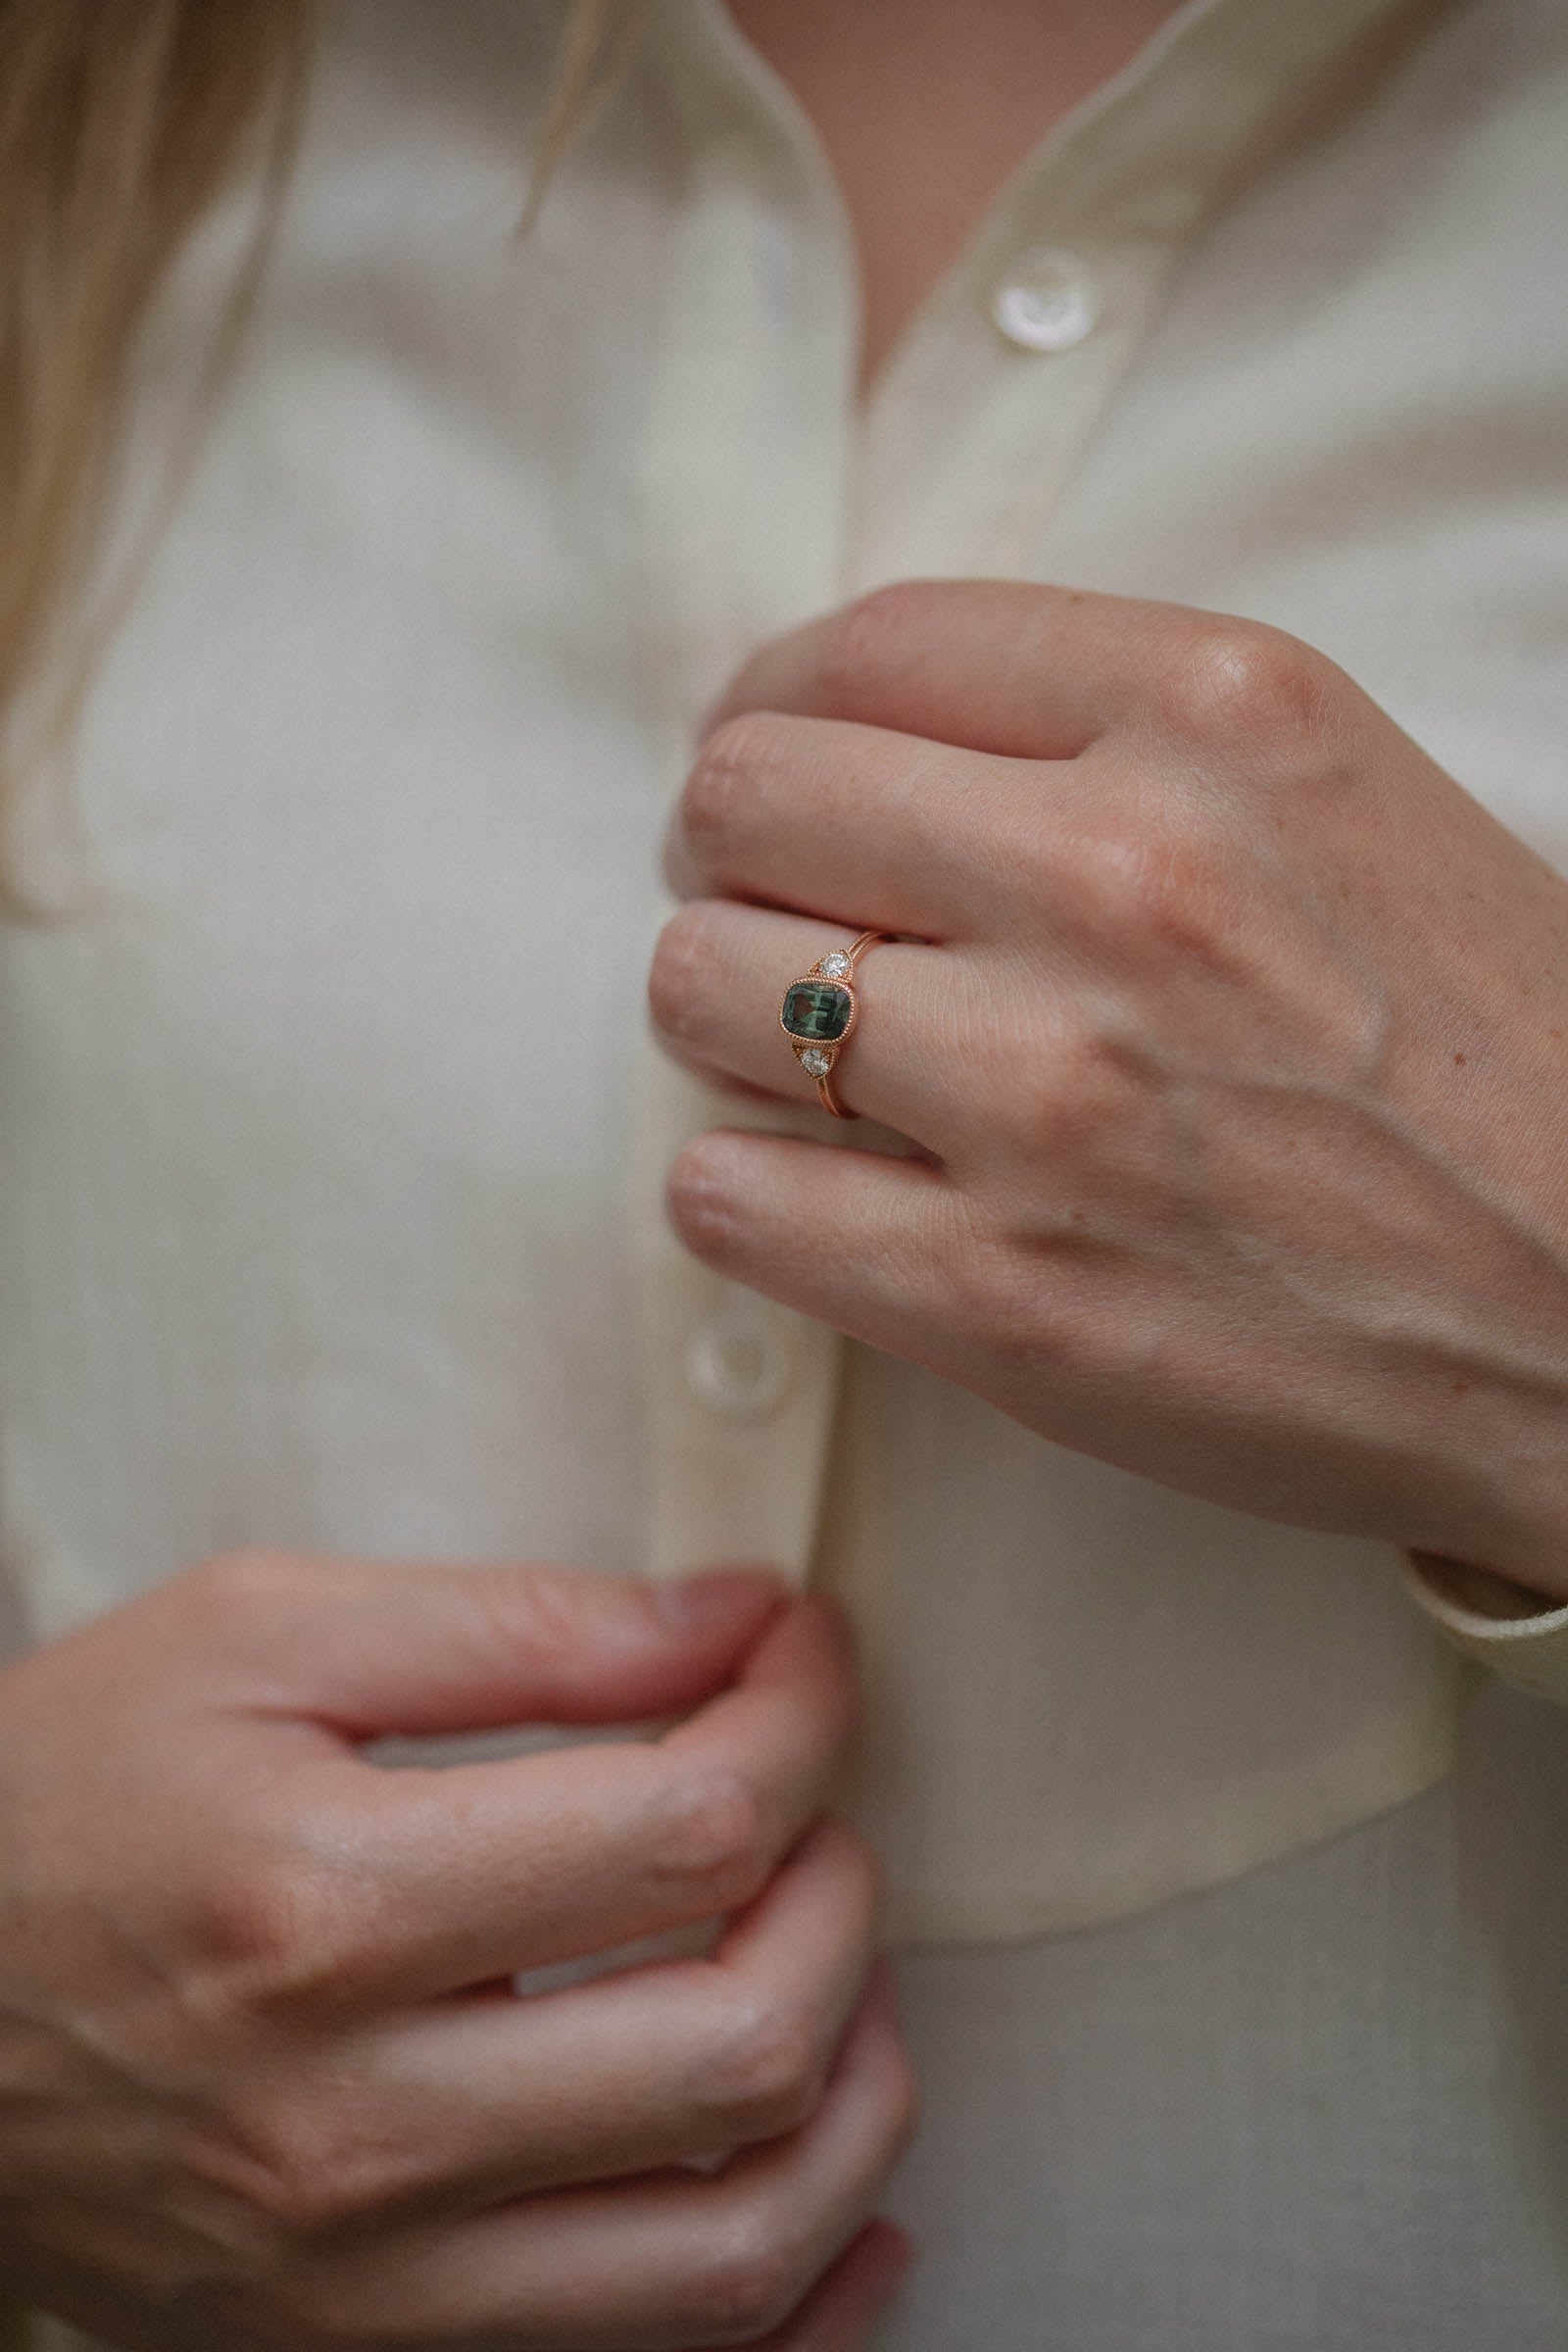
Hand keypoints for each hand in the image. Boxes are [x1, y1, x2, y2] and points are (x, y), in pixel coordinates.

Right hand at [0, 1552, 914, 2348]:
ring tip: (836, 1977)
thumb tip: (734, 1624)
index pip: (687, 1834)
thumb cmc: (62, 1795)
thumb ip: (519, 1627)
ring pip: (734, 2256)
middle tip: (815, 1812)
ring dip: (853, 2102)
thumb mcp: (261, 1637)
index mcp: (329, 1914)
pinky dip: (796, 2307)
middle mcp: (356, 2131)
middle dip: (843, 1900)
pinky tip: (848, 2216)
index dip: (798, 1724)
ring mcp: (362, 2286)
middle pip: (741, 2047)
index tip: (804, 1662)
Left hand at [652, 578, 1567, 1598]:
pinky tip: (836, 1198)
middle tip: (783, 922)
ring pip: (698, 990)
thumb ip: (1114, 740)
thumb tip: (850, 743)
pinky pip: (723, 1193)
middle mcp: (1122, 878)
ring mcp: (1053, 1093)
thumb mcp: (1344, 804)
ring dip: (728, 1025)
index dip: (767, 712)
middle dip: (732, 862)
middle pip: (744, 802)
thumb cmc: (1494, 1066)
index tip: (767, 772)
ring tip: (824, 1069)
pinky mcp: (1002, 1292)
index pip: (859, 647)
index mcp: (1219, 715)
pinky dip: (749, 1189)